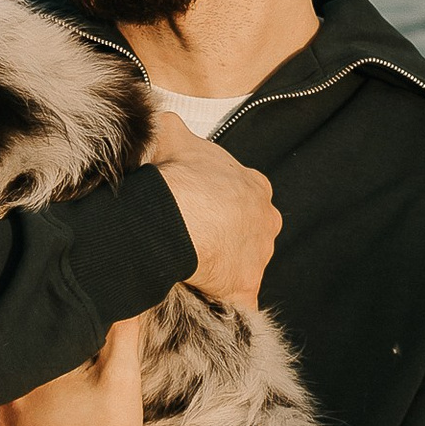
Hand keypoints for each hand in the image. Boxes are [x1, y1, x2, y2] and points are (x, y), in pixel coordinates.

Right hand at [149, 111, 279, 305]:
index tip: (200, 210)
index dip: (222, 204)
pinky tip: (205, 304)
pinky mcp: (245, 287)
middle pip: (250, 233)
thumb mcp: (171, 133)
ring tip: (190, 270)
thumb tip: (158, 121)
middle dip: (228, 238)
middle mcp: (266, 221)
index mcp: (255, 186)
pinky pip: (238, 301)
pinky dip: (224, 303)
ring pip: (243, 266)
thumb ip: (170, 127)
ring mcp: (259, 256)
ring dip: (222, 270)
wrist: (173, 213)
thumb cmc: (176, 173)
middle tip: (195, 241)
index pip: (247, 197)